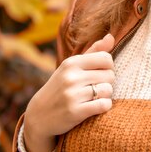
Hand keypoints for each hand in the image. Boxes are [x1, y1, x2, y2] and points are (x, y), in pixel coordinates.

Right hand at [24, 33, 114, 151]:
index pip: (106, 58)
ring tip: (94, 97)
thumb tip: (111, 36)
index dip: (108, 67)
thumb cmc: (60, 87)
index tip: (99, 73)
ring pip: (108, 90)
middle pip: (110, 75)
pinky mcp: (75, 112)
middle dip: (107, 82)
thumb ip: (93, 51)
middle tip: (95, 88)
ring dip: (105, 95)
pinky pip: (104, 105)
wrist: (39, 115)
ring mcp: (72, 95)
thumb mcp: (72, 67)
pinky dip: (104, 106)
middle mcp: (71, 77)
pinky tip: (95, 107)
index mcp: (71, 63)